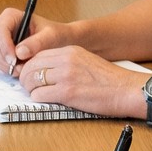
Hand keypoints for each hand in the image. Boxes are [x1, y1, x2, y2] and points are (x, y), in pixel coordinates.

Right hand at [0, 9, 86, 73]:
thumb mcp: (50, 37)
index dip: (4, 46)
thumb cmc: (56, 34)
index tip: (14, 60)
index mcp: (12, 16)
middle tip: (16, 70)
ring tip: (20, 71)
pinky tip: (17, 70)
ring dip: (3, 64)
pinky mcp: (0, 48)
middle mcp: (2, 24)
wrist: (59, 41)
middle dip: (2, 57)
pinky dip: (4, 66)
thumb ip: (36, 43)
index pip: (0, 29)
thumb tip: (19, 53)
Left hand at [16, 46, 146, 118]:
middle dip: (25, 77)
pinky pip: (40, 94)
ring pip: (32, 80)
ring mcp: (66, 76)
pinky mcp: (67, 92)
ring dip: (30, 89)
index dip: (30, 66)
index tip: (30, 74)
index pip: (38, 54)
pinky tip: (44, 100)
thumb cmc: (109, 80)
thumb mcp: (85, 60)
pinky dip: (38, 98)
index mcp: (70, 51)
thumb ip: (66, 62)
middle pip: (31, 66)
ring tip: (36, 93)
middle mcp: (66, 60)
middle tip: (28, 86)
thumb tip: (46, 70)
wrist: (126, 90)